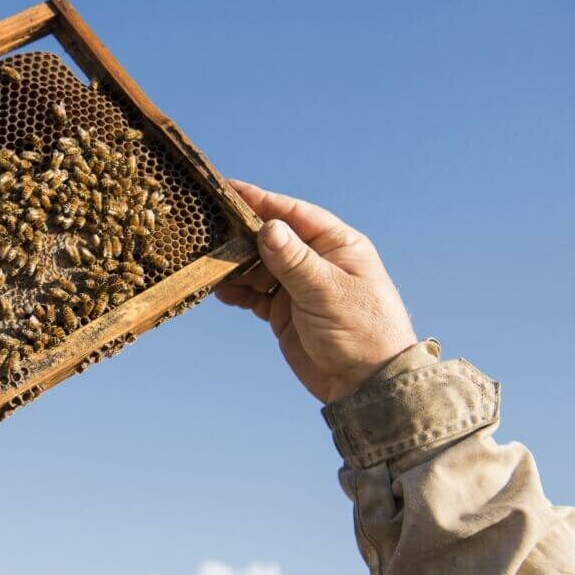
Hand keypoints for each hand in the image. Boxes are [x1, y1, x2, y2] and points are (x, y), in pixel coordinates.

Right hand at [214, 180, 416, 403]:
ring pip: (257, 266)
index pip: (293, 214)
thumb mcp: (327, 291)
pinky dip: (237, 292)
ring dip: (234, 266)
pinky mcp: (284, 311)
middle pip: (270, 239)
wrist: (367, 385)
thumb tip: (267, 227)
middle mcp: (316, 261)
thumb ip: (295, 261)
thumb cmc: (362, 331)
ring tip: (208, 264)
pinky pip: (254, 294)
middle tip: (207, 228)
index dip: (260, 201)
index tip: (228, 189)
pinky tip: (220, 291)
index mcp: (337, 245)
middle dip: (239, 235)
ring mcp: (298, 286)